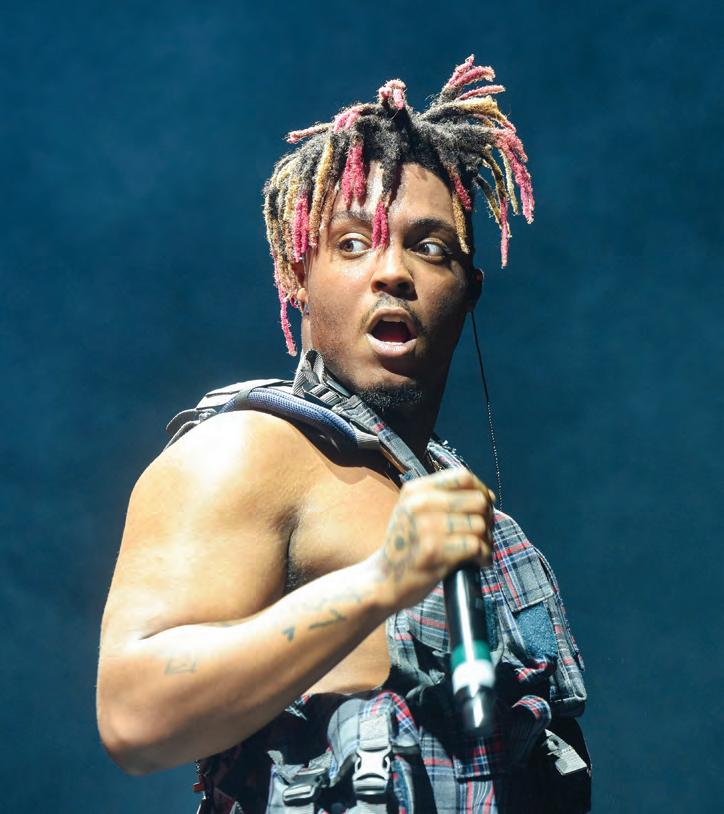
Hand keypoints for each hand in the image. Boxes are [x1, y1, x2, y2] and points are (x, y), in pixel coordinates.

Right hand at [368, 468, 495, 611]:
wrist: (384, 579)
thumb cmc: (408, 545)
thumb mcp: (413, 510)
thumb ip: (443, 498)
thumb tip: (487, 496)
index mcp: (416, 490)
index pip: (463, 476)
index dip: (481, 490)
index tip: (484, 506)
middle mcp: (419, 504)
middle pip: (478, 500)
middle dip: (487, 518)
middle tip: (482, 534)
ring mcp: (426, 528)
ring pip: (480, 525)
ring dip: (487, 541)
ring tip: (479, 551)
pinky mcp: (434, 551)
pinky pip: (476, 546)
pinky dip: (484, 556)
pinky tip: (478, 562)